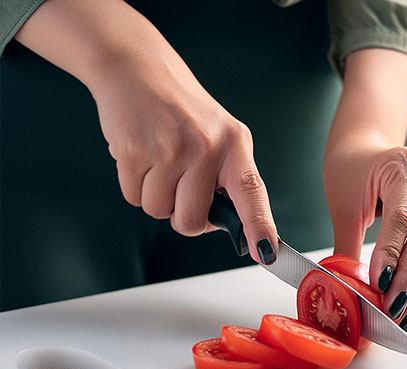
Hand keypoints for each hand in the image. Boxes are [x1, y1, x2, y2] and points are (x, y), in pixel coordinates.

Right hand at [15, 0, 277, 263]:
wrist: (137, 70)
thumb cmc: (181, 111)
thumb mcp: (219, 136)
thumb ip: (227, 179)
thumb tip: (226, 224)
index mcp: (235, 146)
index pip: (252, 193)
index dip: (259, 227)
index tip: (266, 254)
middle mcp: (207, 147)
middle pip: (192, 220)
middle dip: (181, 216)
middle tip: (178, 187)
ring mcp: (171, 149)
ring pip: (159, 211)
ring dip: (154, 196)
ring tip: (158, 161)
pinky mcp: (135, 151)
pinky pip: (133, 197)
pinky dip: (133, 184)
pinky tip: (140, 155)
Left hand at [324, 139, 406, 326]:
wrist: (367, 153)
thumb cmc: (353, 173)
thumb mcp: (344, 206)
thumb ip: (346, 246)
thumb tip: (344, 289)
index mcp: (405, 165)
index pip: (401, 217)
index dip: (391, 254)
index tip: (378, 285)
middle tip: (392, 309)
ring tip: (402, 314)